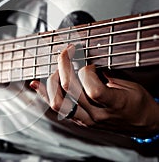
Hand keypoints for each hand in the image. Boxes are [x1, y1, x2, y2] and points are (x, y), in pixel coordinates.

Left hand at [30, 44, 158, 136]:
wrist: (142, 124)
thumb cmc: (138, 103)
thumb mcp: (130, 86)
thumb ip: (107, 75)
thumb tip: (85, 60)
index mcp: (113, 104)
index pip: (92, 88)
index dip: (87, 71)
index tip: (89, 63)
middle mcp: (96, 115)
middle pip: (70, 90)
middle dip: (65, 65)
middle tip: (68, 52)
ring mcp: (85, 120)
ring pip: (58, 101)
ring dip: (53, 79)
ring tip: (58, 66)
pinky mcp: (79, 121)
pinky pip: (57, 108)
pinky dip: (45, 94)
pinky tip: (36, 84)